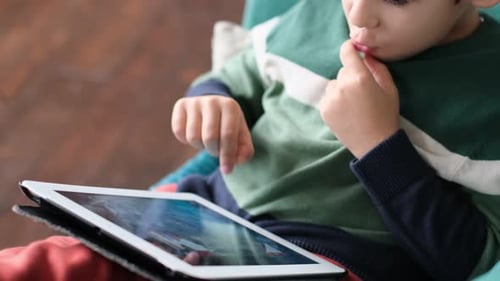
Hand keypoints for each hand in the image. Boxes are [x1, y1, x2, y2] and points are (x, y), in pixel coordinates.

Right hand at [171, 95, 253, 173]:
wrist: (213, 106)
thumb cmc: (229, 125)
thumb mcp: (241, 135)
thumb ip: (244, 150)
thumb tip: (237, 160)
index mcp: (230, 106)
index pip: (227, 135)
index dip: (227, 156)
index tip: (227, 170)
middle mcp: (212, 101)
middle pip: (209, 137)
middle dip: (213, 151)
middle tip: (216, 149)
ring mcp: (195, 102)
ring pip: (193, 136)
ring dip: (200, 146)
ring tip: (206, 140)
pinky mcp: (181, 104)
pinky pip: (178, 131)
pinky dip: (185, 140)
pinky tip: (194, 134)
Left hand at [319, 40, 399, 158]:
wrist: (374, 144)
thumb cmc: (386, 115)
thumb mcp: (390, 89)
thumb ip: (377, 68)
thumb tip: (365, 55)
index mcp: (359, 78)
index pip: (346, 52)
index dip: (349, 48)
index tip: (352, 48)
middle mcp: (341, 86)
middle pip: (343, 71)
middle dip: (351, 76)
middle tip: (362, 92)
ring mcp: (330, 99)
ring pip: (334, 85)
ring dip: (341, 89)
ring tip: (354, 105)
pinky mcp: (323, 110)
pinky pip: (328, 97)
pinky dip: (335, 101)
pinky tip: (347, 112)